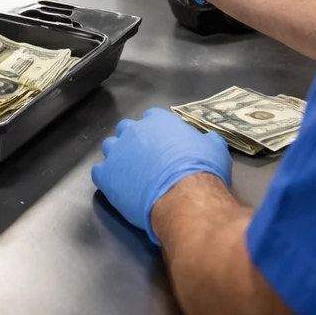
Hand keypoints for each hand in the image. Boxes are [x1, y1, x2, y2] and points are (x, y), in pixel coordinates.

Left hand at [93, 109, 231, 244]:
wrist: (185, 196)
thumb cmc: (201, 169)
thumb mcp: (215, 149)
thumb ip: (208, 140)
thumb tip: (211, 140)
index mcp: (158, 121)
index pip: (152, 118)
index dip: (156, 132)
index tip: (163, 144)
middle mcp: (134, 131)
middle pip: (127, 130)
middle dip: (134, 141)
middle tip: (146, 160)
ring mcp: (117, 153)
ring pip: (111, 148)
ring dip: (118, 157)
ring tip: (130, 174)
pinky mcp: (107, 176)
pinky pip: (100, 173)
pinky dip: (107, 178)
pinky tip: (117, 188)